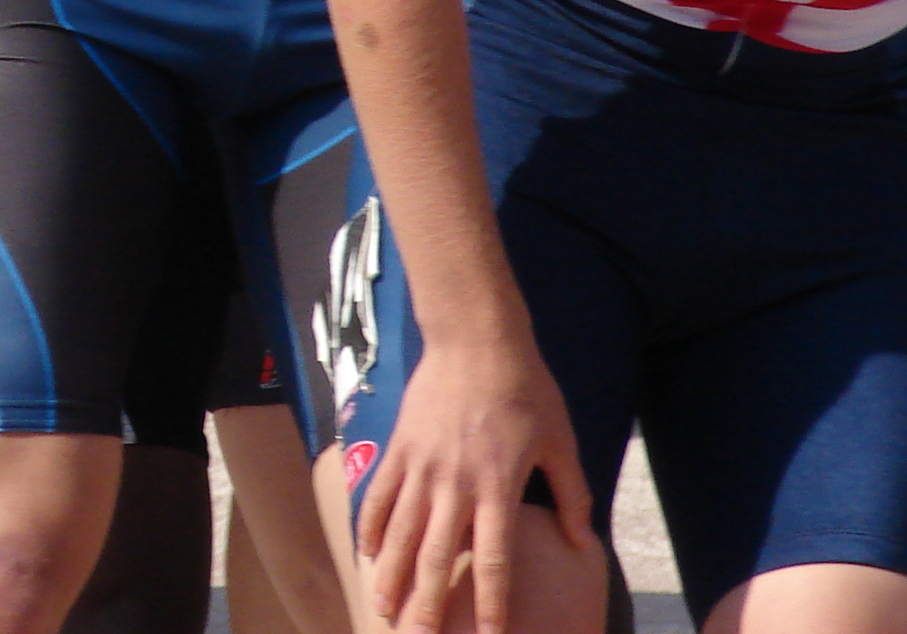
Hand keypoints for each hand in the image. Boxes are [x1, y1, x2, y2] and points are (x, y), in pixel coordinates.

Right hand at [357, 332, 593, 633]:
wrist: (475, 339)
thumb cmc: (526, 389)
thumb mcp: (560, 442)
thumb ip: (571, 496)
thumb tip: (581, 543)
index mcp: (498, 487)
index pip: (493, 560)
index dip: (490, 603)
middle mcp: (454, 483)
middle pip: (436, 555)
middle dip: (428, 603)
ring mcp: (421, 465)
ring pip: (399, 531)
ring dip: (390, 574)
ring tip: (383, 607)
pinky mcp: (399, 446)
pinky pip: (379, 493)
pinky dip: (369, 525)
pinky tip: (365, 552)